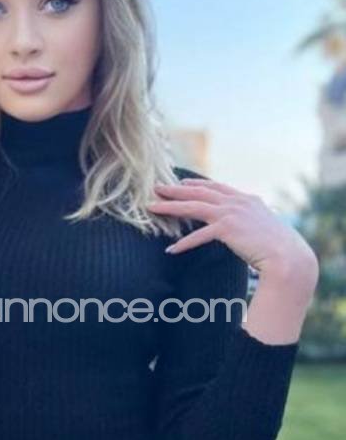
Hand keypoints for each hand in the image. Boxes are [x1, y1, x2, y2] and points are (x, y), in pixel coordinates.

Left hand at [147, 177, 318, 278]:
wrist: (288, 256)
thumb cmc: (279, 248)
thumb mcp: (264, 228)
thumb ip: (251, 222)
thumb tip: (245, 228)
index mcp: (246, 200)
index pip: (216, 187)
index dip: (195, 184)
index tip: (180, 182)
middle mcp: (237, 202)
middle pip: (199, 192)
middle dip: (175, 190)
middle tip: (156, 188)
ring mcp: (232, 213)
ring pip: (193, 207)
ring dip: (170, 207)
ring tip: (152, 208)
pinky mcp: (227, 229)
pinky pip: (199, 236)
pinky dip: (184, 244)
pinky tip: (171, 249)